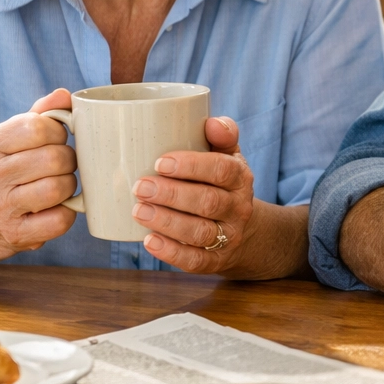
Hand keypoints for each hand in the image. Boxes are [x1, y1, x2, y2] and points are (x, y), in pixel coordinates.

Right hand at [0, 88, 78, 255]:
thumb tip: (65, 96)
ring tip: (60, 183)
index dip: (59, 132)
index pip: (38, 127)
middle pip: (54, 159)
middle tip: (64, 164)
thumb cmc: (15, 164)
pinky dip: (68, 212)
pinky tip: (58, 207)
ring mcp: (0, 207)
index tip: (58, 139)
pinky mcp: (16, 233)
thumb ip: (44, 112)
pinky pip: (60, 219)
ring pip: (57, 188)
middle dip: (69, 160)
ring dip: (69, 185)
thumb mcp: (20, 134)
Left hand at [132, 116, 255, 273]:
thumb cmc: (223, 183)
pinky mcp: (215, 261)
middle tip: (140, 186)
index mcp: (240, 178)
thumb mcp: (228, 156)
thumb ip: (222, 134)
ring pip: (200, 233)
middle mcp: (238, 208)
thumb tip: (211, 122)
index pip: (222, 170)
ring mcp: (228, 236)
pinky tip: (149, 241)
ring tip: (138, 211)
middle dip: (172, 194)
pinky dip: (171, 253)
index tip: (160, 162)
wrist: (245, 229)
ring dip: (167, 222)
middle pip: (208, 202)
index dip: (192, 166)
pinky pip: (195, 261)